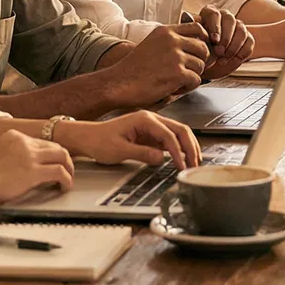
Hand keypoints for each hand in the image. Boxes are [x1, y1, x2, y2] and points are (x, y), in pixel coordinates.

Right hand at [0, 128, 74, 206]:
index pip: (42, 142)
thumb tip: (24, 169)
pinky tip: (64, 187)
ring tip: (68, 179)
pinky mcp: (33, 172)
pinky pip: (60, 173)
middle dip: (65, 159)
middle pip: (56, 147)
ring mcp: (29, 155)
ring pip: (63, 156)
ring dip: (69, 169)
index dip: (51, 154)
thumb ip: (12, 156)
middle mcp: (24, 141)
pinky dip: (67, 180)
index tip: (54, 163)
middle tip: (68, 171)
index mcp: (14, 135)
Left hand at [54, 110, 201, 168]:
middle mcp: (152, 120)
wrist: (88, 138)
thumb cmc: (99, 141)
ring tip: (194, 163)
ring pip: (178, 134)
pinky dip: (180, 149)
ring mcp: (153, 127)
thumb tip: (161, 158)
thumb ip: (141, 154)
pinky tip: (183, 160)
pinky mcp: (151, 135)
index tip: (181, 165)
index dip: (178, 151)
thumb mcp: (119, 150)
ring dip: (188, 147)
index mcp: (144, 119)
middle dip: (190, 147)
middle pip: (180, 130)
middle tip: (195, 164)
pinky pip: (171, 141)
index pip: (168, 135)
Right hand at [105, 24, 207, 106]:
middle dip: (199, 62)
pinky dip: (188, 87)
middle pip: (203, 48)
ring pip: (201, 66)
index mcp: (165, 31)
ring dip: (192, 76)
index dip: (202, 41)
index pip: (198, 28)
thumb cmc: (134, 68)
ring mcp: (175, 56)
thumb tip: (198, 43)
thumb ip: (171, 41)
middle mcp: (171, 40)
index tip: (197, 53)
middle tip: (186, 72)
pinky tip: (174, 89)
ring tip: (177, 81)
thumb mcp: (152, 44)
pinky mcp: (177, 73)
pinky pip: (196, 80)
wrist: (118, 83)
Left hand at [192, 6, 255, 79]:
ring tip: (223, 58)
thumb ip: (194, 35)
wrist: (211, 64)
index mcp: (210, 14)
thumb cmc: (200, 51)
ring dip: (233, 47)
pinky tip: (232, 59)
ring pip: (241, 31)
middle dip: (225, 38)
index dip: (215, 27)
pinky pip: (249, 41)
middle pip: (230, 20)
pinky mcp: (247, 37)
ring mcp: (237, 26)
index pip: (214, 14)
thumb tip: (191, 25)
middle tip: (219, 52)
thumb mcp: (193, 44)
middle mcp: (225, 17)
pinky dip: (241, 52)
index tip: (214, 40)